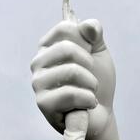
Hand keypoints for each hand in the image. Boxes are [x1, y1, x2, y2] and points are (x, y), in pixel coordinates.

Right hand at [31, 0, 115, 138]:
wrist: (102, 114)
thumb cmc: (97, 82)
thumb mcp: (99, 53)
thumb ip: (95, 34)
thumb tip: (88, 25)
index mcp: (48, 47)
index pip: (65, 28)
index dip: (87, 43)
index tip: (90, 58)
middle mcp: (37, 63)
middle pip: (68, 49)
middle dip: (90, 67)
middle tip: (92, 81)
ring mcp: (37, 83)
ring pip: (71, 71)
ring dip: (91, 85)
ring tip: (90, 94)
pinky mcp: (43, 103)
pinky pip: (71, 94)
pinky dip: (88, 100)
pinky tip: (86, 106)